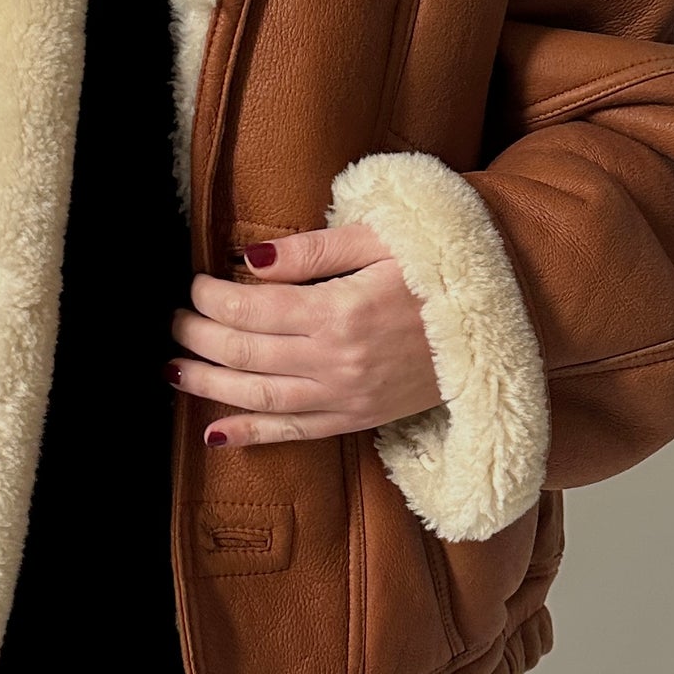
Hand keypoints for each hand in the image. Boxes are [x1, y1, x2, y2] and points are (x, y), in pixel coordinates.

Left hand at [168, 224, 440, 448]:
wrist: (500, 319)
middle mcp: (338, 361)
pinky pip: (295, 434)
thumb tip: (246, 261)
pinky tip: (215, 434)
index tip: (194, 284)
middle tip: (175, 322)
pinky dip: (252, 435)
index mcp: (341, 311)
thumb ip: (310, 250)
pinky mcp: (359, 419)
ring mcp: (348, 397)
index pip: (252, 308)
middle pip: (246, 353)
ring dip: (208, 385)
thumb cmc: (440, 267)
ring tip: (173, 370)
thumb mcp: (379, 238)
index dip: (211, 297)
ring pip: (259, 396)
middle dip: (199, 336)